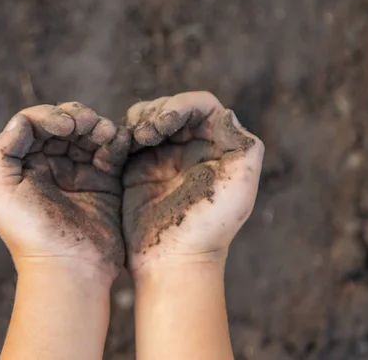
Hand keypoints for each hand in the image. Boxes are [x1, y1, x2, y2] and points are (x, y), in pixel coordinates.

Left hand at [0, 103, 129, 281]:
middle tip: (89, 123)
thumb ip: (1, 152)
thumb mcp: (0, 194)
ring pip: (88, 133)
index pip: (34, 124)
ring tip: (106, 133)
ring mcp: (79, 172)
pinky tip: (118, 140)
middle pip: (64, 123)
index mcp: (23, 164)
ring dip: (98, 125)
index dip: (50, 116)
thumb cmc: (31, 233)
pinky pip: (111, 151)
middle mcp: (50, 165)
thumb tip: (21, 122)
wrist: (70, 268)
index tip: (66, 128)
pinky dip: (116, 140)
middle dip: (77, 117)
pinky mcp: (104, 181)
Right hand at [122, 91, 263, 274]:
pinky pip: (128, 139)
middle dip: (156, 112)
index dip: (181, 105)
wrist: (172, 261)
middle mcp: (191, 148)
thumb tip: (226, 113)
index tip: (164, 123)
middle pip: (172, 107)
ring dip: (139, 120)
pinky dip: (123, 135)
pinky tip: (123, 147)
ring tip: (136, 140)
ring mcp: (163, 158)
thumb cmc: (208, 228)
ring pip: (148, 118)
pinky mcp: (138, 169)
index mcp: (217, 147)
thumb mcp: (239, 188)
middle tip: (146, 134)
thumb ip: (244, 146)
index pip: (201, 106)